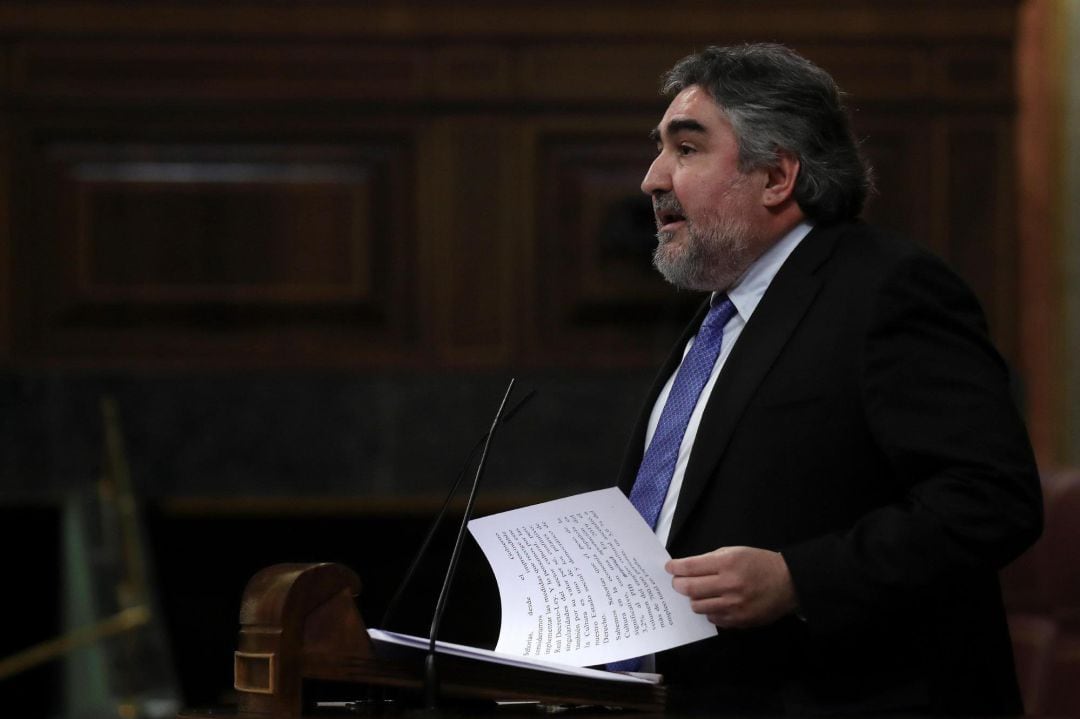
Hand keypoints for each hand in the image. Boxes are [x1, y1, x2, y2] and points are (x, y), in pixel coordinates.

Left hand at [666, 546, 798, 628]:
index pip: (691, 567)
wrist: (789, 583)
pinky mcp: (738, 620)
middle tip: (677, 582)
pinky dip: (709, 610)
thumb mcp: (735, 551)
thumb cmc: (760, 564)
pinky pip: (712, 618)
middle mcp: (729, 585)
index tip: (669, 568)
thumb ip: (710, 560)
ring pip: (698, 606)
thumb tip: (686, 568)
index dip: (675, 568)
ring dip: (693, 599)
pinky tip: (714, 603)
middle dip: (678, 585)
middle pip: (689, 589)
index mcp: (728, 563)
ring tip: (697, 593)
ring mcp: (734, 605)